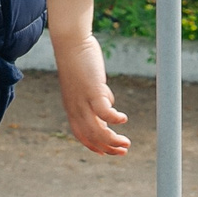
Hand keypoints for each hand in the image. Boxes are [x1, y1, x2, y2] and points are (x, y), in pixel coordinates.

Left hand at [47, 0, 128, 156]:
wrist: (70, 42)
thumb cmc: (79, 62)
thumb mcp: (84, 86)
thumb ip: (93, 100)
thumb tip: (107, 111)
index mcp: (72, 107)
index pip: (81, 134)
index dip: (93, 146)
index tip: (105, 153)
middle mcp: (76, 107)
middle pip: (91, 137)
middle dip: (108, 148)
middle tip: (123, 151)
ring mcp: (83, 100)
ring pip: (97, 129)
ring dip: (113, 140)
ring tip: (127, 143)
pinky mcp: (92, 90)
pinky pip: (104, 111)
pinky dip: (114, 118)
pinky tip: (123, 119)